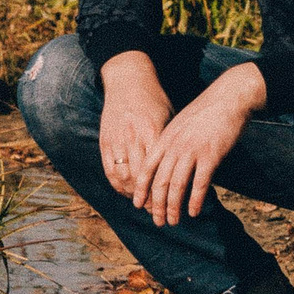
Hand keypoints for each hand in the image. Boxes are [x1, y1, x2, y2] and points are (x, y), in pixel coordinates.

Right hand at [97, 53, 175, 196]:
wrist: (128, 80)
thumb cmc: (154, 99)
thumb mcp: (169, 117)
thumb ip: (172, 142)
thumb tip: (187, 166)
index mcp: (153, 131)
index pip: (159, 169)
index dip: (164, 190)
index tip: (173, 204)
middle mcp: (134, 137)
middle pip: (141, 178)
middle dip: (150, 199)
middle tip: (160, 213)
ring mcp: (117, 140)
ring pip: (124, 177)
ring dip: (134, 195)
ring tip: (144, 206)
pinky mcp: (105, 141)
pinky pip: (109, 170)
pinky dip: (118, 185)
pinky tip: (127, 193)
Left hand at [135, 63, 266, 225]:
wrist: (229, 97)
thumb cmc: (206, 111)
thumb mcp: (181, 124)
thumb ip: (172, 143)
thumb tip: (167, 164)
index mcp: (165, 138)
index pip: (147, 169)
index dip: (141, 189)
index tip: (138, 205)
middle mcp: (175, 146)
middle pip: (160, 182)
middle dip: (157, 205)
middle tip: (158, 221)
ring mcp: (192, 151)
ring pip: (177, 186)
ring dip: (174, 207)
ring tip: (174, 221)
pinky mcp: (211, 155)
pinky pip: (200, 183)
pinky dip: (195, 200)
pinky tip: (194, 212)